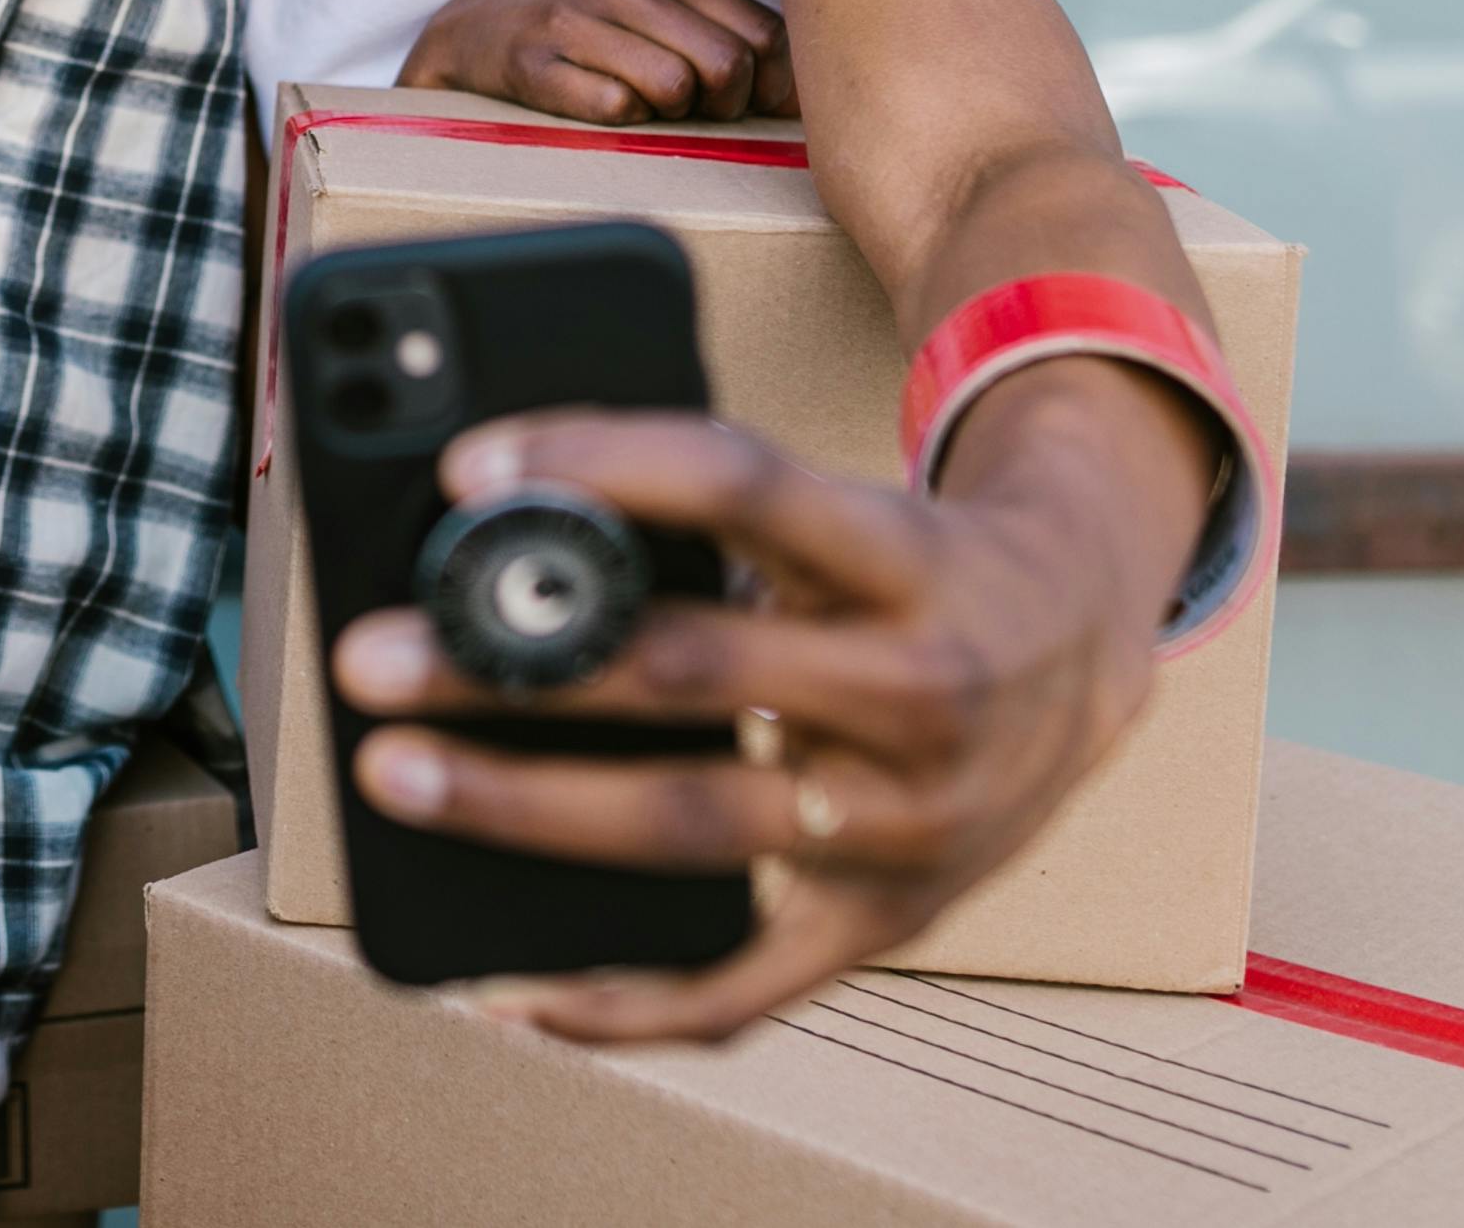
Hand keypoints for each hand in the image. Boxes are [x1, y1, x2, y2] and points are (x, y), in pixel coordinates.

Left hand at [330, 386, 1173, 1044]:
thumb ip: (704, 510)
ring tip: (405, 779)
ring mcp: (909, 819)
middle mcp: (918, 685)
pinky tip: (515, 988)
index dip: (600, 464)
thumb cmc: (912, 557)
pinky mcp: (893, 919)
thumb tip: (501, 506)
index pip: (740, 484)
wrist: (1086, 641)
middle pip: (692, 673)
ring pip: (696, 824)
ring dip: (529, 807)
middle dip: (517, 666)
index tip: (466, 467)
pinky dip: (626, 1000)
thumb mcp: (838, 501)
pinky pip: (747, 983)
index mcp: (900, 553)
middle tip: (377, 657)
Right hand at [397, 0, 792, 122]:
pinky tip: (604, 110)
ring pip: (674, 87)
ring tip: (645, 106)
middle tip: (690, 109)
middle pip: (725, 66)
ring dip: (669, 115)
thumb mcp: (650, 8)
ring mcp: (572, 20)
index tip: (737, 99)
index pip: (761, 33)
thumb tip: (800, 94)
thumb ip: (723, 33)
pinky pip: (614, 108)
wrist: (470, 32)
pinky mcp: (533, 63)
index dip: (764, 85)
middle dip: (720, 106)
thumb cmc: (580, 28)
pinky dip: (621, 122)